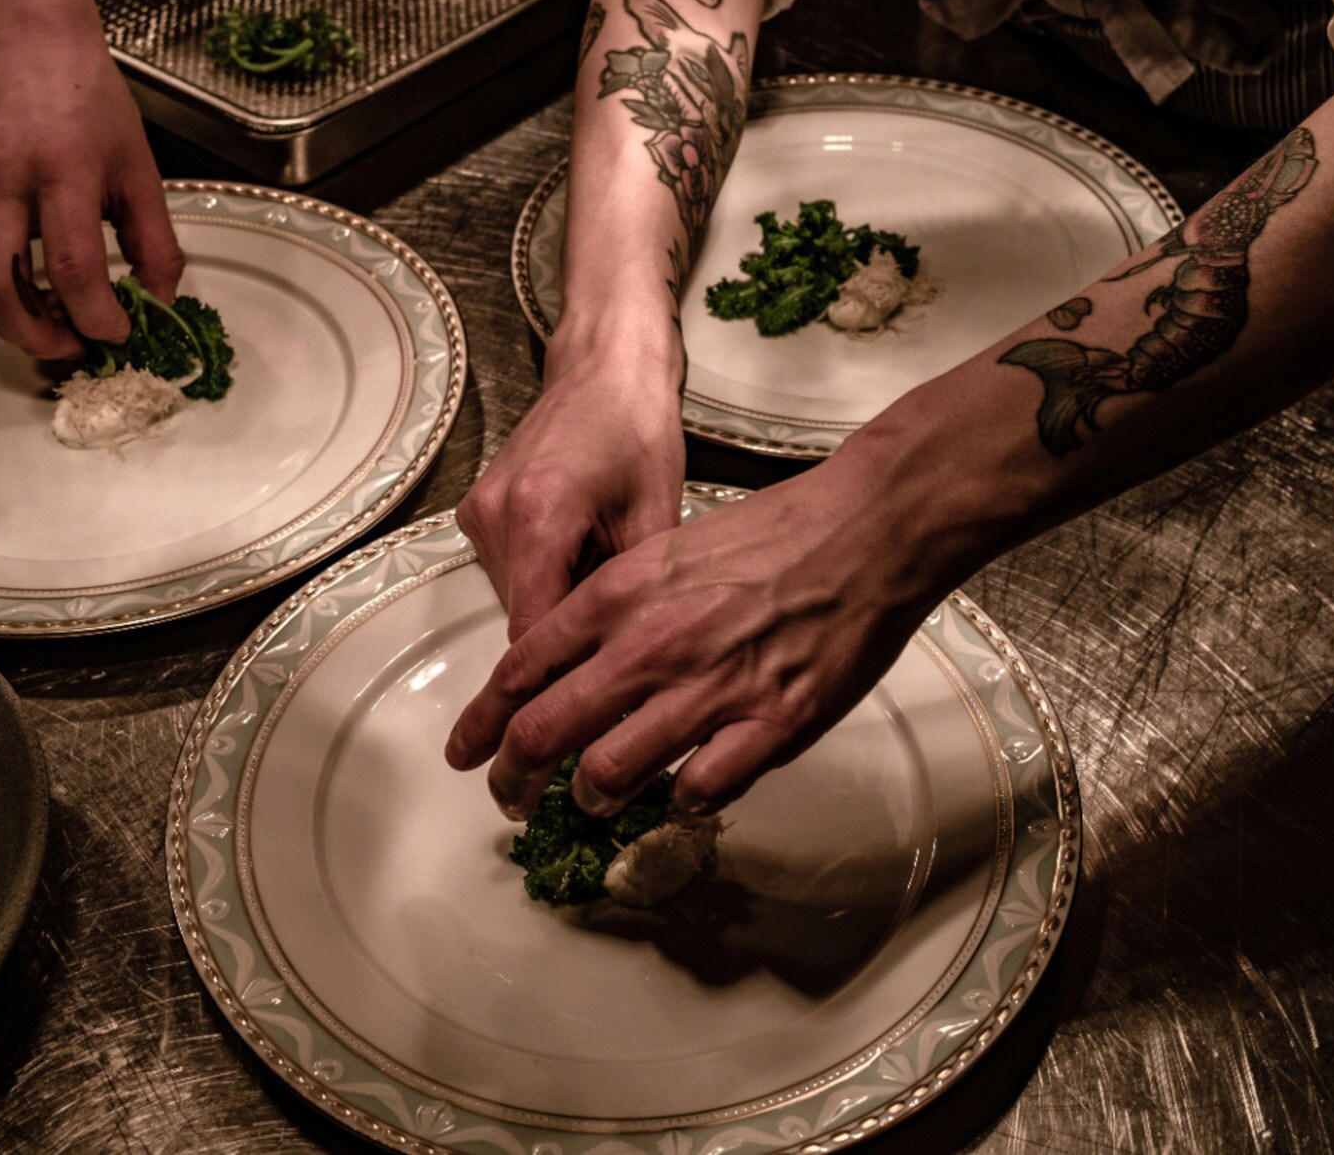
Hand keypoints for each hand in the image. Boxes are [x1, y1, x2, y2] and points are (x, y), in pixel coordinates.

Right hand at [0, 17, 183, 358]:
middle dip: (36, 337)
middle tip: (77, 346)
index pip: (73, 267)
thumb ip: (154, 239)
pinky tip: (35, 293)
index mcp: (63, 170)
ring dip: (10, 324)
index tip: (120, 334)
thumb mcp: (139, 165)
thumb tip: (159, 301)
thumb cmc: (88, 98)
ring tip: (57, 325)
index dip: (97, 317)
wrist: (23, 40)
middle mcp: (3, 183)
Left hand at [448, 441, 963, 820]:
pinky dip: (681, 799)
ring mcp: (709, 689)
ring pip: (610, 773)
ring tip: (597, 801)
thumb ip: (615, 609)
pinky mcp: (769, 725)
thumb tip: (573, 665)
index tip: (467, 753)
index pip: (520, 670)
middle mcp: (650, 644)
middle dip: (512, 779)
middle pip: (545, 731)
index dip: (482, 724)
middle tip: (509, 802)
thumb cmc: (772, 535)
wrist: (867, 530)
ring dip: (593, 797)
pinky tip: (685, 789)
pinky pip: (699, 789)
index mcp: (618, 595)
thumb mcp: (666, 552)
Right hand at [454, 317, 686, 644]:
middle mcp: (494, 516)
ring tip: (603, 560)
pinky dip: (544, 572)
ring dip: (556, 598)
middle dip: (569, 628)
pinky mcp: (476, 509)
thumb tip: (632, 657)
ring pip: (514, 596)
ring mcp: (478, 511)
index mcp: (539, 517)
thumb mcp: (654, 516)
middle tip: (621, 611)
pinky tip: (581, 543)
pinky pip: (508, 569)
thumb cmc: (637, 428)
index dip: (563, 670)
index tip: (592, 693)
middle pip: (523, 617)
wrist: (605, 366)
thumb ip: (630, 596)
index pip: (533, 633)